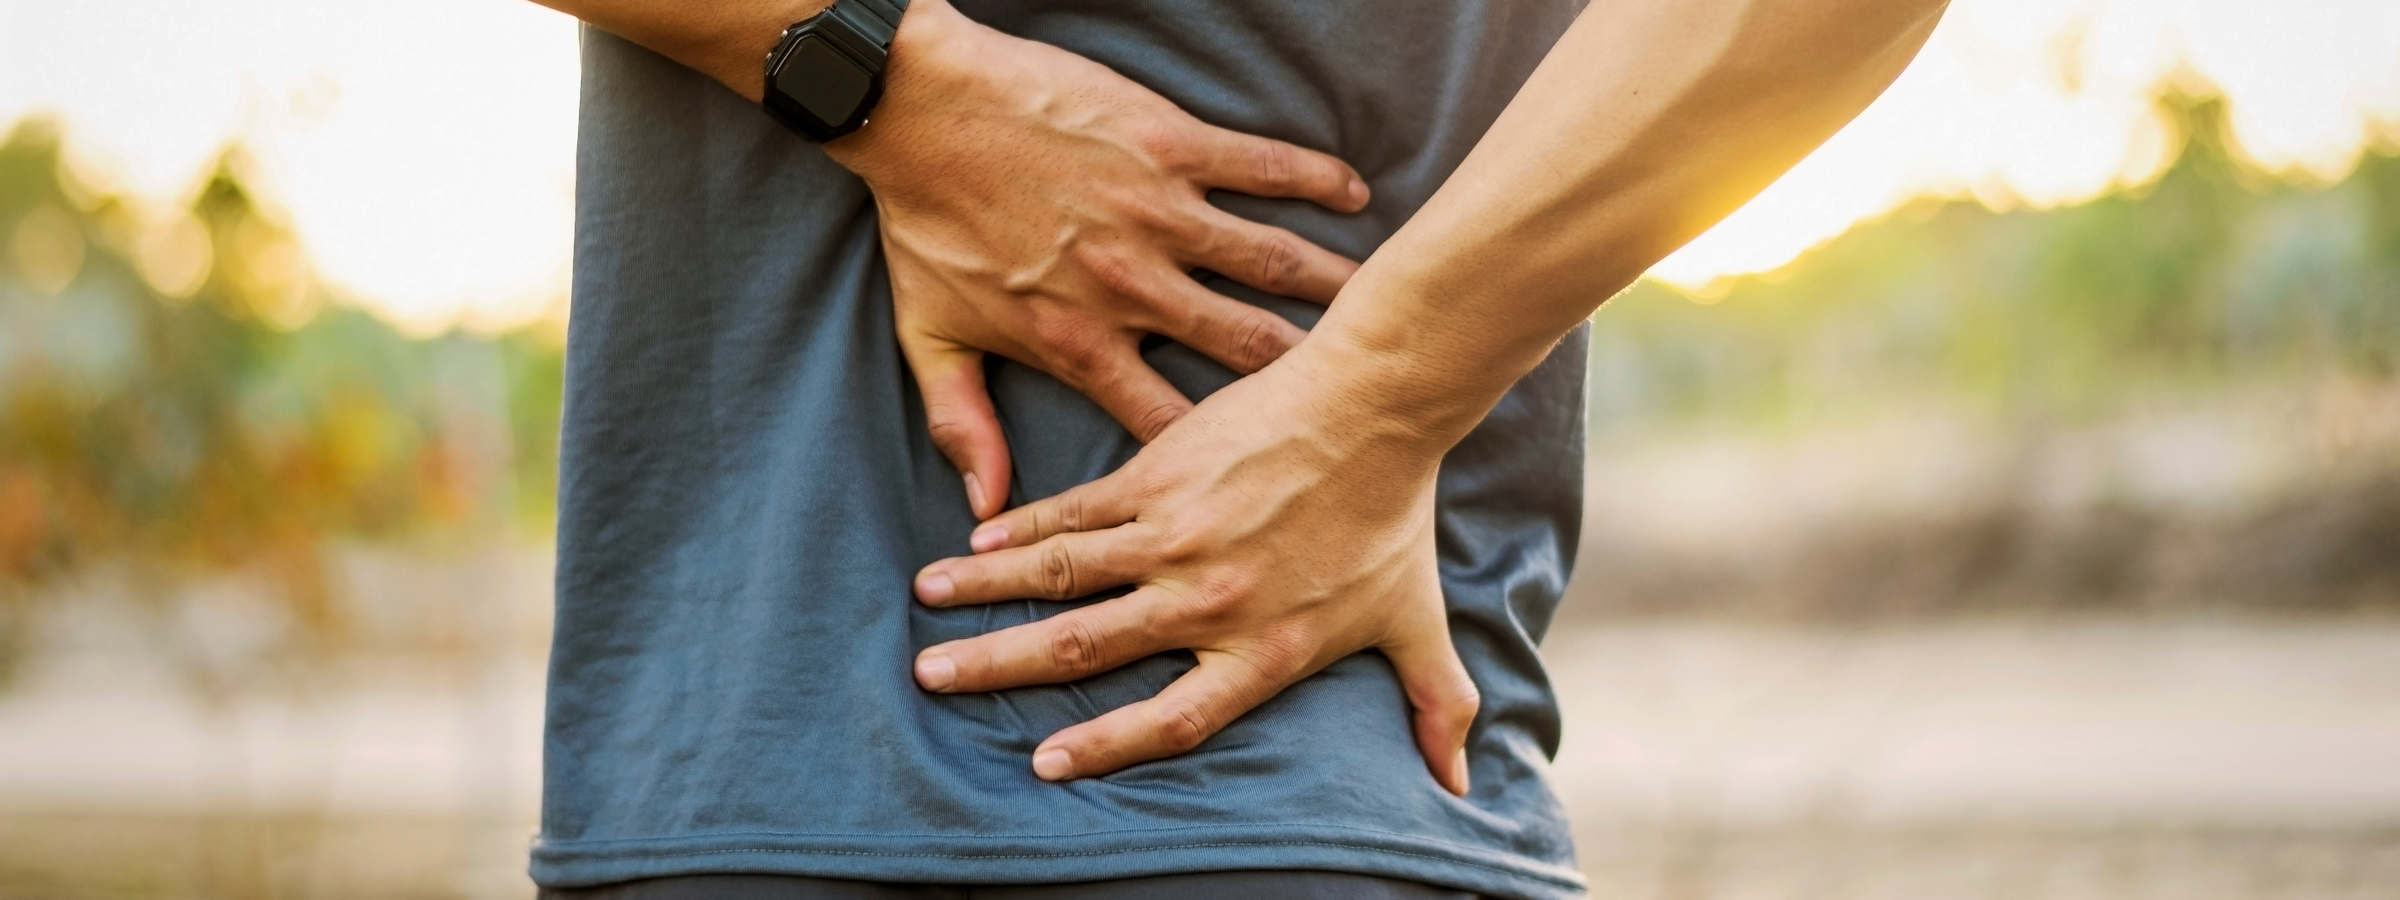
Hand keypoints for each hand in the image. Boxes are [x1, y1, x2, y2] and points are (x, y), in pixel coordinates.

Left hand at [825, 0, 1371, 517]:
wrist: (918, 108)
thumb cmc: (924, 222)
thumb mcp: (930, 336)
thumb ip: (962, 424)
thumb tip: (986, 509)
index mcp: (1080, 343)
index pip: (1168, 423)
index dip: (1225, 459)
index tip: (1275, 479)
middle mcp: (1131, 287)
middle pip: (1244, 348)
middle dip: (1309, 377)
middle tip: (1366, 400)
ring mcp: (1157, 213)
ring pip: (1267, 260)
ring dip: (1331, 284)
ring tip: (1380, 307)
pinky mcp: (1169, 145)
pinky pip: (1259, 166)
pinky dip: (1313, 179)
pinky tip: (1353, 196)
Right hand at [903, 342, 1478, 795]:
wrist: (1376, 402)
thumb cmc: (1396, 514)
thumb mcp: (1415, 619)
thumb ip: (1433, 703)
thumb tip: (1459, 784)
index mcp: (1261, 648)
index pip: (1169, 718)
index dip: (1104, 747)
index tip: (1040, 764)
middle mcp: (1206, 599)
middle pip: (1084, 648)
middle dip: (1000, 668)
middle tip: (932, 680)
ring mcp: (1175, 534)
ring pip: (1060, 573)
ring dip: (986, 591)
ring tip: (927, 606)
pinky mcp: (1158, 472)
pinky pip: (1074, 511)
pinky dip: (1020, 526)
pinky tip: (975, 538)